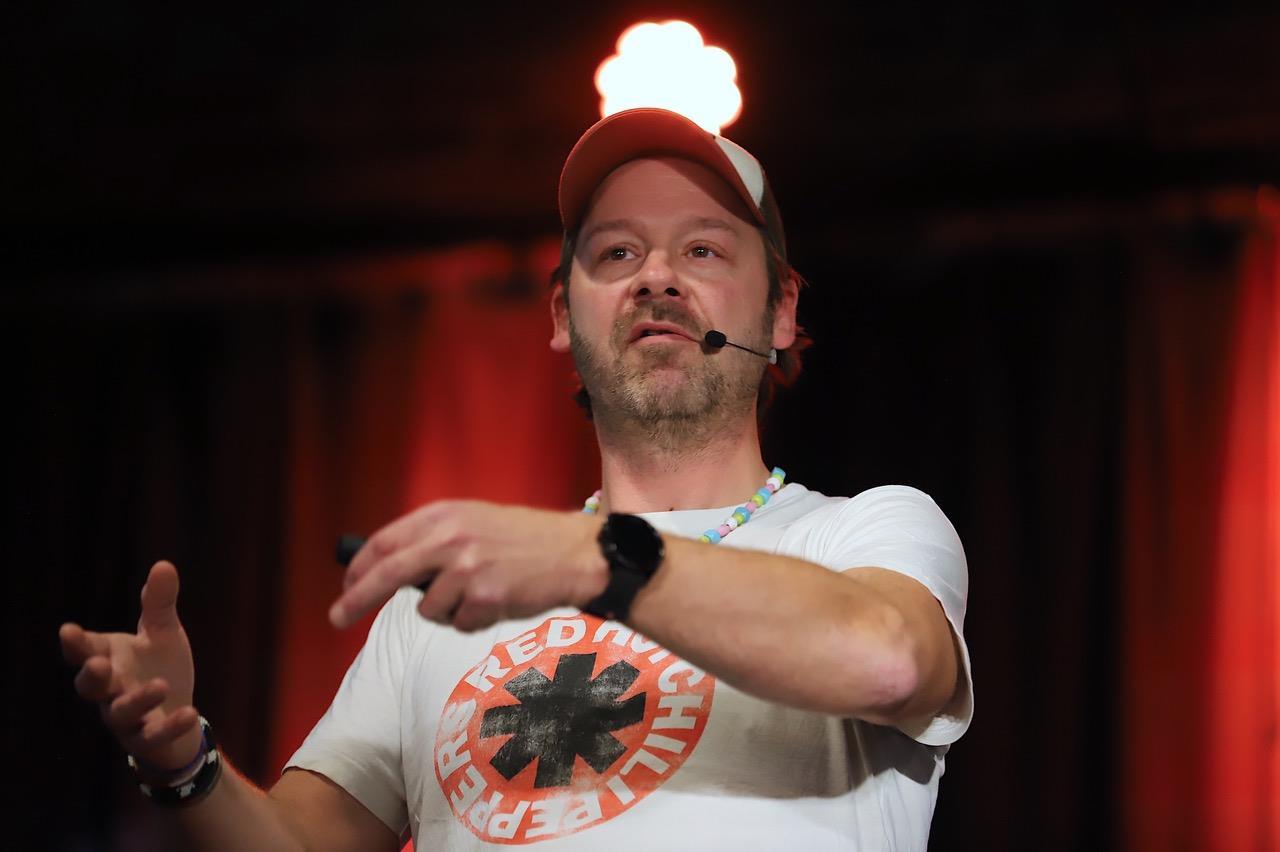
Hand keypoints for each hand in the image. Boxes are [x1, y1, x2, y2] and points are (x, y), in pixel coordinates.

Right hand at [59, 560, 202, 772]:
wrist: (179, 712)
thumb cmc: (161, 667)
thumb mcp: (163, 632)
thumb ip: (158, 603)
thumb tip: (163, 563)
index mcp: (109, 658)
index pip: (86, 650)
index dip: (75, 643)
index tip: (68, 630)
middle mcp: (110, 689)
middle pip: (89, 686)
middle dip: (91, 676)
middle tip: (98, 664)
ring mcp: (126, 718)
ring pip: (120, 713)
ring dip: (137, 700)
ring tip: (161, 685)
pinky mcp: (148, 739)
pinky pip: (154, 736)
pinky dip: (171, 726)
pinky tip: (192, 713)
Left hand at [330, 500, 607, 631]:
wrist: (572, 552)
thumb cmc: (523, 539)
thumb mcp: (474, 521)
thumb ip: (434, 538)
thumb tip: (389, 567)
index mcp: (444, 514)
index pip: (386, 541)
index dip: (360, 566)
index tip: (347, 584)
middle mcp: (451, 538)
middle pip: (388, 573)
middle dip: (356, 598)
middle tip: (336, 617)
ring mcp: (467, 568)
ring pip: (428, 608)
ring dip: (445, 611)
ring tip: (478, 594)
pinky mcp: (485, 597)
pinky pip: (458, 623)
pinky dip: (472, 621)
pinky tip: (496, 602)